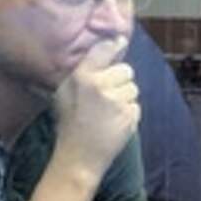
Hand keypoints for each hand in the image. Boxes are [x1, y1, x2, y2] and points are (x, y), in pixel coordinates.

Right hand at [53, 36, 139, 181]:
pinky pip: (136, 106)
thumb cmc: (70, 123)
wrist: (78, 157)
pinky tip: (114, 124)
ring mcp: (116, 101)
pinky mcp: (129, 115)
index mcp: (81, 76)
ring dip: (124, 99)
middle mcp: (99, 85)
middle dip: (120, 81)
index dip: (115, 45)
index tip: (119, 42)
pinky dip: (128, 114)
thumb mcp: (65, 92)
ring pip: (133, 89)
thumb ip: (84, 70)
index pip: (104, 48)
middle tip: (105, 98)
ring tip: (108, 113)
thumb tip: (108, 46)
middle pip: (126, 70)